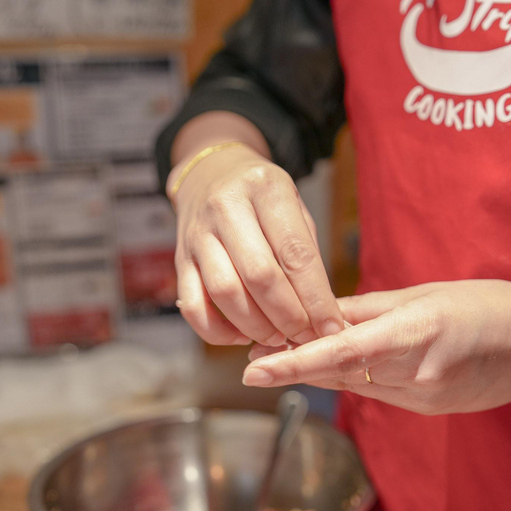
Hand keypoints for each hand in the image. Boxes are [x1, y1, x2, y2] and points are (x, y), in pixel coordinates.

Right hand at [172, 143, 342, 347]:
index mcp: (266, 188)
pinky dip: (219, 332)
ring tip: (279, 338)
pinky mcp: (179, 258)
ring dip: (256, 326)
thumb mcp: (294, 207)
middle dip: (288, 317)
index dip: (316, 298)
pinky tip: (243, 334)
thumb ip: (307, 254)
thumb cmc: (263, 199)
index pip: (295, 253)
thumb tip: (323, 314)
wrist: (210, 173)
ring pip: (225, 293)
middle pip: (259, 275)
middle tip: (306, 336)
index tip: (331, 327)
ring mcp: (197, 233)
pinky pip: (193, 306)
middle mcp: (227, 207)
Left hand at [244, 280, 510, 413]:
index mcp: (415, 334)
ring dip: (323, 371)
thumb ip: (372, 308)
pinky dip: (357, 377)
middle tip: (255, 356)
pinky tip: (342, 362)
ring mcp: (424, 399)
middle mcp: (416, 374)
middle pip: (340, 373)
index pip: (339, 353)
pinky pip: (382, 392)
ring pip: (357, 385)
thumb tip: (325, 313)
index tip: (252, 368)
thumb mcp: (428, 293)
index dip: (292, 363)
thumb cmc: (493, 306)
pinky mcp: (431, 409)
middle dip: (296, 365)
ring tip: (289, 351)